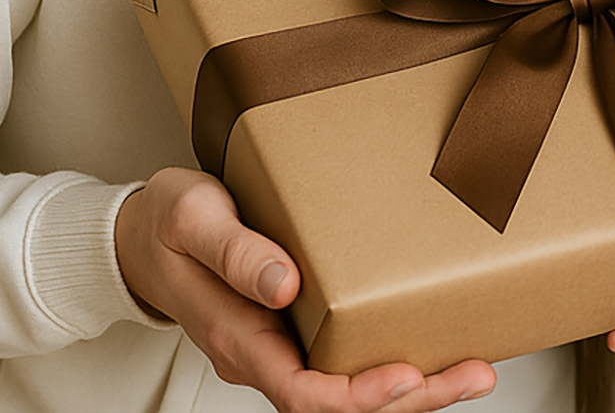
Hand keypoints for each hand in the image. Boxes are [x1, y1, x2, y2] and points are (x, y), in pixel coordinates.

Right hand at [115, 167, 495, 410]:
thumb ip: (236, 252)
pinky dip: (391, 362)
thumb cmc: (166, 223)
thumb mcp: (194, 220)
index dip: (358, 397)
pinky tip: (432, 346)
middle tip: (475, 373)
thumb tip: (285, 285)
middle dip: (412, 398)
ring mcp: (279, 347)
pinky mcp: (293, 330)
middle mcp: (263, 355)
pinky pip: (344, 362)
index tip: (407, 377)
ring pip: (348, 390)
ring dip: (412, 387)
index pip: (304, 394)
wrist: (138, 235)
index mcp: (239, 338)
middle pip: (340, 406)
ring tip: (474, 367)